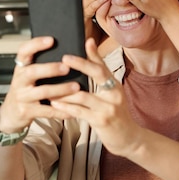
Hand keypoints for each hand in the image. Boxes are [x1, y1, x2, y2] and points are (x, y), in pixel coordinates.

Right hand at [0, 36, 81, 133]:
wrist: (10, 113)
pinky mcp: (27, 111)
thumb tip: (65, 51)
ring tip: (76, 87)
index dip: (36, 44)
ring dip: (60, 89)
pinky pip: (46, 111)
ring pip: (42, 92)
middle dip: (50, 69)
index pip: (24, 51)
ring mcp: (22, 97)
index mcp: (21, 68)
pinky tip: (72, 110)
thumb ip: (40, 64)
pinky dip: (60, 110)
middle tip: (67, 67)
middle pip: (32, 72)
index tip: (51, 39)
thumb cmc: (25, 90)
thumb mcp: (27, 75)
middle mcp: (19, 81)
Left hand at [51, 38, 142, 157]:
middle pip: (97, 74)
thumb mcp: (111, 96)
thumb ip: (101, 81)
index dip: (94, 53)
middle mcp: (114, 93)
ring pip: (83, 95)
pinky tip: (55, 103)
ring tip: (50, 85)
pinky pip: (80, 111)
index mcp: (116, 85)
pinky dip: (66, 107)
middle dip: (80, 64)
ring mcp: (109, 108)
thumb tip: (89, 63)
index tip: (86, 41)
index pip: (104, 65)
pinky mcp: (101, 121)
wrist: (128, 138)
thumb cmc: (115, 115)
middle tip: (64, 58)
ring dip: (65, 90)